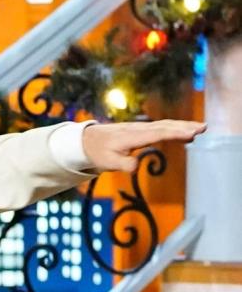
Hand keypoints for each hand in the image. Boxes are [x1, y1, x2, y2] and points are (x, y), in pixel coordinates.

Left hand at [82, 119, 203, 172]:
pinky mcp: (142, 129)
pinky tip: (186, 129)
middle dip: (184, 127)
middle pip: (166, 126)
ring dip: (183, 125)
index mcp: (132, 136)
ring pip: (165, 125)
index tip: (190, 134)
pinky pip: (161, 126)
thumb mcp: (107, 163)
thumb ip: (123, 165)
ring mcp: (141, 127)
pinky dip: (175, 126)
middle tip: (203, 128)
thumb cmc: (99, 152)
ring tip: (201, 128)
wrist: (88, 140)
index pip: (158, 133)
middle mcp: (139, 129)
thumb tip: (135, 167)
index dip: (175, 133)